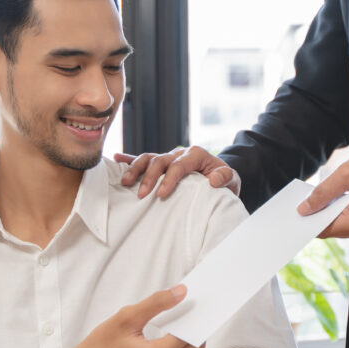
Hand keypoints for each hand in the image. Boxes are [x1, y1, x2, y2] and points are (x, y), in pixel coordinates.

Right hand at [41, 286, 204, 347]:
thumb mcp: (125, 319)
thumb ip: (156, 304)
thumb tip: (181, 292)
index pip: (190, 334)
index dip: (196, 316)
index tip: (199, 301)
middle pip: (195, 347)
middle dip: (195, 327)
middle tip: (192, 307)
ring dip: (186, 339)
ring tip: (179, 318)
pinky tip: (168, 333)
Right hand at [115, 145, 240, 198]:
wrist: (220, 175)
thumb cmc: (224, 179)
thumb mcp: (232, 179)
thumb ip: (225, 178)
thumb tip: (213, 180)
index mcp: (196, 154)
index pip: (179, 165)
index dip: (169, 179)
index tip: (162, 194)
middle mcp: (179, 153)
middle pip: (160, 161)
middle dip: (149, 177)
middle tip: (142, 194)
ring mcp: (169, 157)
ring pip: (149, 158)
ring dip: (135, 169)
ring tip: (125, 182)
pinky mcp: (162, 163)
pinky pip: (143, 158)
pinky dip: (130, 159)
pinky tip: (116, 159)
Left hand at [297, 146, 348, 241]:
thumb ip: (324, 192)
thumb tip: (305, 209)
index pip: (324, 229)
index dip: (310, 219)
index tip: (300, 209)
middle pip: (333, 231)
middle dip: (323, 214)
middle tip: (319, 196)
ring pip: (343, 229)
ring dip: (336, 214)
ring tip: (341, 193)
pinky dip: (348, 215)